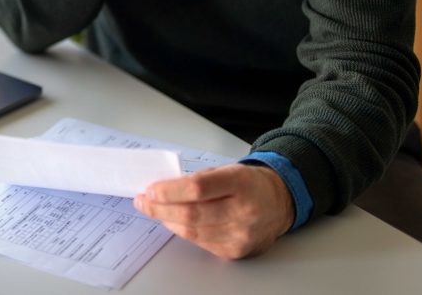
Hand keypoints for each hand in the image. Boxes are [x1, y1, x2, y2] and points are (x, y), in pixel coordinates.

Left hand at [133, 163, 293, 259]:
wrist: (278, 203)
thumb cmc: (248, 183)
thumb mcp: (225, 170)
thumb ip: (196, 179)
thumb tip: (161, 190)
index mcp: (240, 183)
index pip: (198, 188)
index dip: (169, 191)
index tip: (150, 190)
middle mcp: (244, 210)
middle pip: (192, 214)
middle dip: (160, 209)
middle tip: (143, 202)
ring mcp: (241, 234)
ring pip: (193, 232)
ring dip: (167, 221)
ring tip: (155, 211)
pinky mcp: (237, 250)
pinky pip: (201, 243)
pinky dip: (183, 231)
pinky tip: (175, 222)